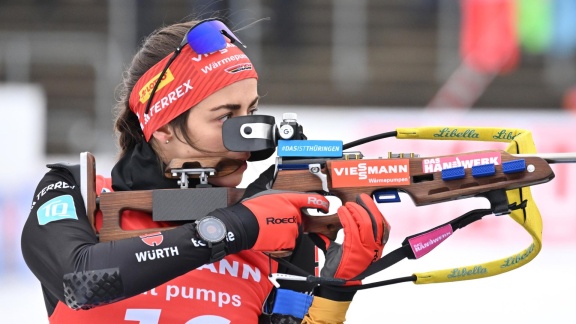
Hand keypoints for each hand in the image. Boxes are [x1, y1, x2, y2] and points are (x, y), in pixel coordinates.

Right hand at [210, 190, 329, 252]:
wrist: (242, 226)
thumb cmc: (250, 208)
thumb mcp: (260, 187)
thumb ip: (270, 178)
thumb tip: (272, 169)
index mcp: (290, 200)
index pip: (313, 200)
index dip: (322, 203)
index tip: (325, 206)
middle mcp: (294, 214)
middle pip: (300, 218)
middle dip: (291, 220)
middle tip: (274, 219)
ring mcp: (292, 229)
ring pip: (294, 231)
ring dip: (285, 231)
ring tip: (270, 228)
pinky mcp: (288, 243)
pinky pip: (289, 243)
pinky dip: (282, 242)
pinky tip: (271, 237)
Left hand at [311, 193, 390, 285]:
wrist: (337, 284)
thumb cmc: (343, 268)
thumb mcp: (348, 249)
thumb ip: (346, 236)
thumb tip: (333, 225)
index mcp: (376, 248)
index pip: (383, 226)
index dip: (376, 211)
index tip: (367, 202)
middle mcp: (374, 248)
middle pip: (376, 221)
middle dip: (368, 206)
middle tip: (359, 198)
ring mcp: (365, 249)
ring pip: (365, 223)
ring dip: (356, 210)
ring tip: (348, 205)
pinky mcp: (353, 249)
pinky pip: (352, 229)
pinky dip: (347, 217)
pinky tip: (342, 212)